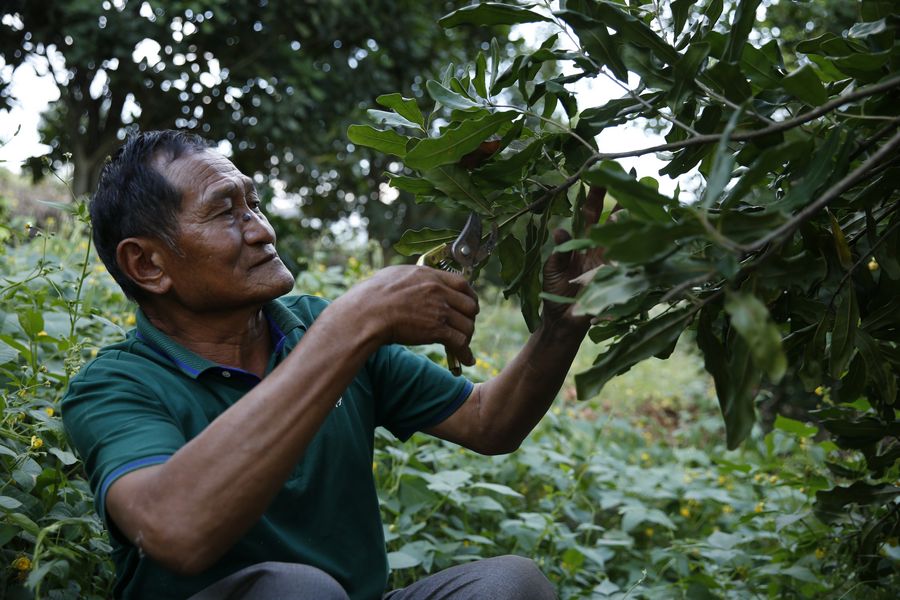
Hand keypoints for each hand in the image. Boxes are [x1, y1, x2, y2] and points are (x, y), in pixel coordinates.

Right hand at [333, 265, 478, 364]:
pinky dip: (465, 353)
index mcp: (429, 275)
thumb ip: (411, 278)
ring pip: (467, 325)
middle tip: (465, 326)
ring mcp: (439, 310)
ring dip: (467, 337)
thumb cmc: (370, 297)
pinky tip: (466, 360)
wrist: (366, 314)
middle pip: (470, 305)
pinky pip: (460, 342)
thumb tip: (413, 280)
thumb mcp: (394, 276)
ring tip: (463, 346)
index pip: (462, 283)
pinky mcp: (436, 329)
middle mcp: (438, 290)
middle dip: (470, 318)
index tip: (470, 304)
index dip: (470, 295)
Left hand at [542, 186, 613, 327]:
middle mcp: (598, 250)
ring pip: (619, 240)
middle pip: (609, 222)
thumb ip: (558, 251)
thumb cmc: (556, 294)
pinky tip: (627, 245)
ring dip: (621, 227)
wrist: (562, 323)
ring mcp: (607, 265)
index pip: (590, 215)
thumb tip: (558, 230)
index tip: (598, 175)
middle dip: (617, 202)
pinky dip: (623, 257)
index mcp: (582, 244)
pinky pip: (620, 267)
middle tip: (625, 181)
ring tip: (625, 210)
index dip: (595, 196)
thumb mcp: (553, 270)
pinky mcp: (611, 282)